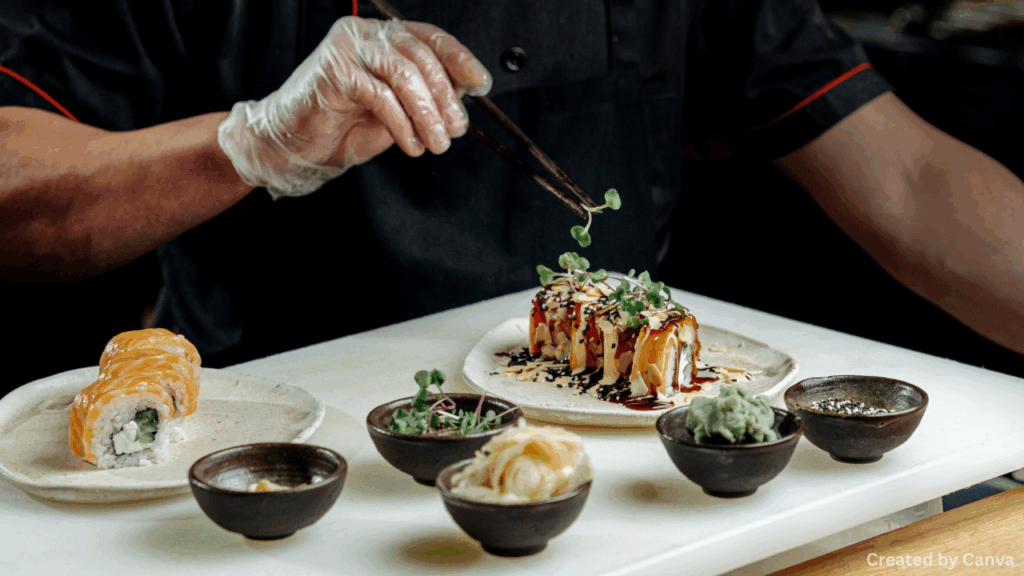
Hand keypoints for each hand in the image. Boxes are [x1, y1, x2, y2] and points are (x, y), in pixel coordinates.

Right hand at [218, 16, 492, 198]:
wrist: (295, 146)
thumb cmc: (345, 127)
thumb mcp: (400, 111)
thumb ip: (427, 95)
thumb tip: (467, 88)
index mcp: (382, 37)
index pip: (429, 37)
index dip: (460, 58)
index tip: (481, 83)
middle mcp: (365, 35)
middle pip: (420, 56)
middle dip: (445, 98)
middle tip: (456, 130)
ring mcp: (347, 49)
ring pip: (404, 74)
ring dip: (428, 114)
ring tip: (437, 143)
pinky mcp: (334, 72)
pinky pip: (381, 96)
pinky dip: (402, 124)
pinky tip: (410, 145)